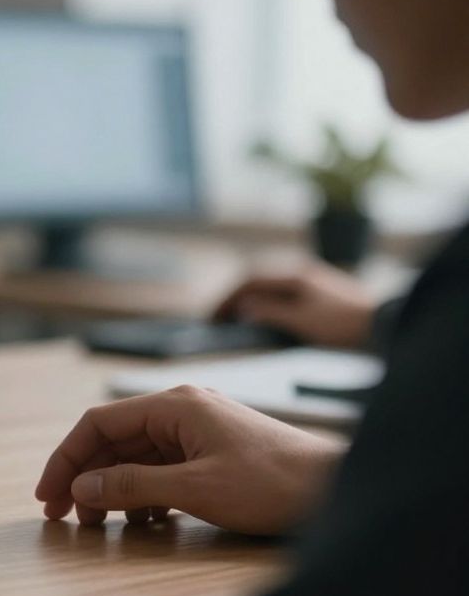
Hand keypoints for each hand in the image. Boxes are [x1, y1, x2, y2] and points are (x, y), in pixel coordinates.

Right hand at [35, 386, 343, 535]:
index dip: (65, 459)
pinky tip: (143, 521)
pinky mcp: (211, 453)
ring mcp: (197, 431)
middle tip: (63, 515)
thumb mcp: (195, 488)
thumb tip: (83, 487)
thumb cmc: (275, 482)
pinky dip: (143, 494)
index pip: (97, 423)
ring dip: (112, 488)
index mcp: (174, 405)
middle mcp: (182, 410)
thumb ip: (133, 485)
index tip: (48, 495)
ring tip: (99, 523)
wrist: (338, 489)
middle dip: (84, 477)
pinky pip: (160, 469)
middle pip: (112, 440)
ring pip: (134, 457)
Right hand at [213, 263, 376, 347]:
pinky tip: (263, 315)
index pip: (249, 280)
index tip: (212, 317)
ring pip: (269, 285)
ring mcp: (310, 279)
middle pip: (257, 279)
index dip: (227, 298)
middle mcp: (300, 271)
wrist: (383, 324)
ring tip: (235, 318)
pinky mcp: (318, 291)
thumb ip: (270, 311)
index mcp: (293, 274)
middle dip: (234, 297)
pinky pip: (281, 291)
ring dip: (249, 299)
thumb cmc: (343, 324)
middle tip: (218, 317)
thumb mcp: (301, 320)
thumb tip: (244, 307)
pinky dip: (265, 302)